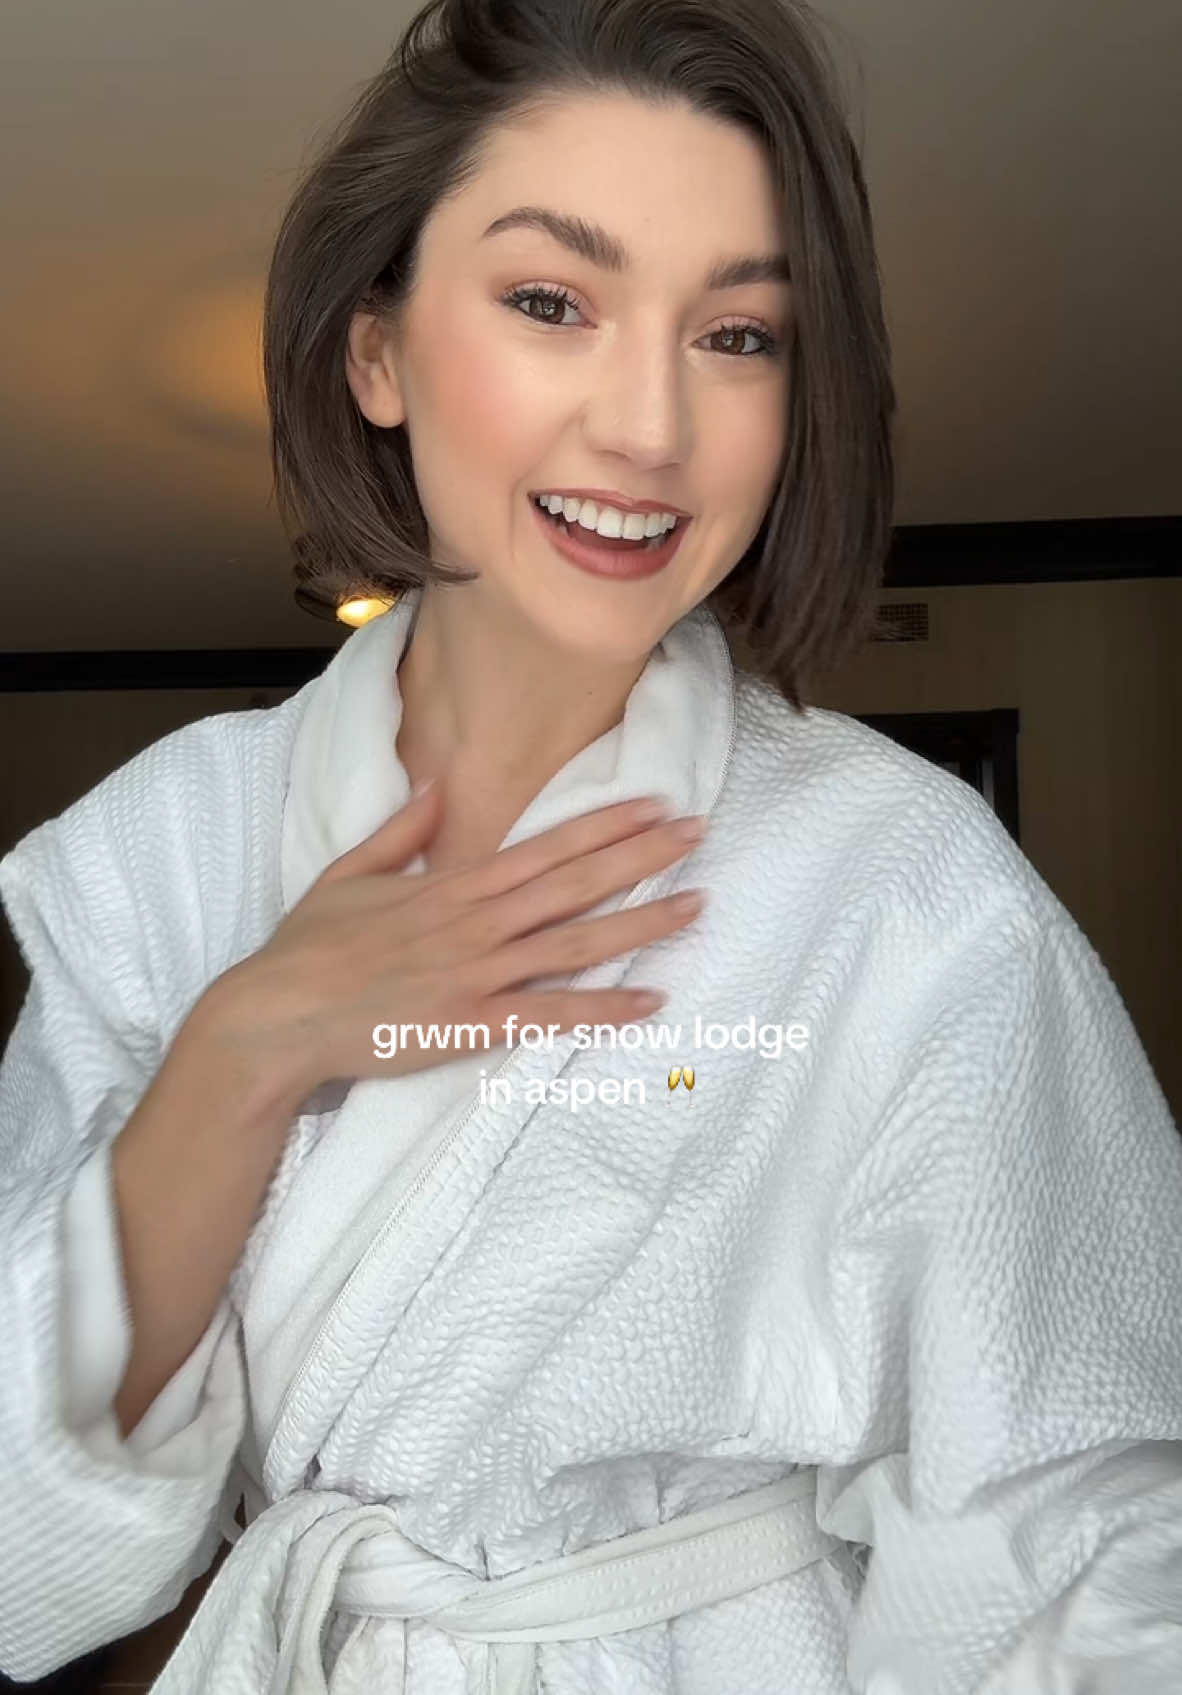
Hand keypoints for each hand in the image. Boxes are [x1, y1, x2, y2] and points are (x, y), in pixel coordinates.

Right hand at [211, 782, 706, 1092]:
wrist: (276, 1017)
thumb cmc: (307, 948)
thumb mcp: (348, 873)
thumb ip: (399, 830)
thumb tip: (433, 784)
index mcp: (452, 884)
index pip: (544, 847)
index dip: (603, 825)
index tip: (652, 805)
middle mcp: (476, 921)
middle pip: (574, 882)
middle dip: (641, 855)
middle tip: (698, 832)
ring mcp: (477, 972)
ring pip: (574, 942)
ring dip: (640, 922)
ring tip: (696, 904)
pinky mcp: (470, 1024)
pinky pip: (549, 1014)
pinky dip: (602, 1008)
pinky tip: (649, 999)